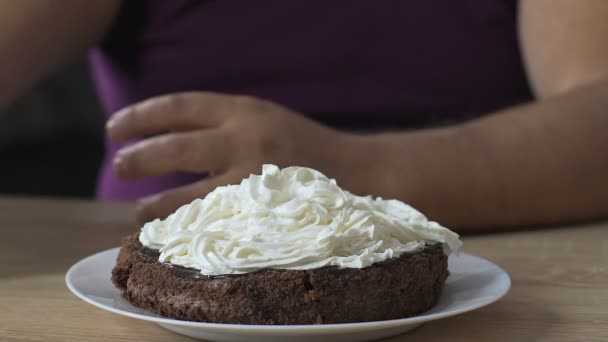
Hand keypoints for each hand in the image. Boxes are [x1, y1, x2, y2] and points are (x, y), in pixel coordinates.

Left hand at [106, 92, 348, 223]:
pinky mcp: (262, 211)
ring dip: (155, 203)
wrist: (356, 170)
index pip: (180, 106)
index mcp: (244, 110)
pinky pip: (212, 221)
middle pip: (175, 146)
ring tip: (138, 209)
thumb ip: (224, 121)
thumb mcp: (263, 117)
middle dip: (138, 158)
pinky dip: (185, 224)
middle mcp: (246, 138)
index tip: (115, 129)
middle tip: (118, 167)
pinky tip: (172, 228)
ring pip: (187, 193)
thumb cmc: (303, 144)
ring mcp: (253, 178)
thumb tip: (167, 135)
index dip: (140, 116)